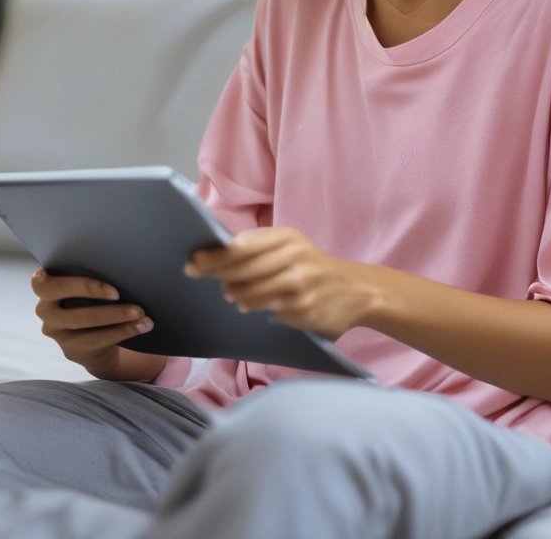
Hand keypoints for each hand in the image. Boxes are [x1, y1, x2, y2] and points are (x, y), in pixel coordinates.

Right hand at [31, 269, 164, 380]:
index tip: (113, 291)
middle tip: (136, 307)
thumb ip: (89, 270)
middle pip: (71, 313)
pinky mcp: (70, 348)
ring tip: (143, 317)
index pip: (45, 285)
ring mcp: (56, 332)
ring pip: (86, 329)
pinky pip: (96, 341)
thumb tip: (126, 258)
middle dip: (107, 311)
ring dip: (118, 322)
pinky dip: (122, 332)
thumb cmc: (89, 292)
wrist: (87, 329)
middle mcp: (45, 310)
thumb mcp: (83, 280)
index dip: (80, 287)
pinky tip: (141, 326)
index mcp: (45, 286)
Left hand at [185, 227, 378, 339]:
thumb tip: (216, 254)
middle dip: (216, 275)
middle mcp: (295, 257)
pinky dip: (256, 308)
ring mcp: (300, 285)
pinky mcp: (303, 309)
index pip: (242, 246)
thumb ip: (260, 248)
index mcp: (288, 237)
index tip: (192, 261)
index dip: (214, 255)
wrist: (357, 290)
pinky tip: (252, 306)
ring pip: (250, 293)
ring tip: (231, 294)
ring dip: (235, 294)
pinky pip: (267, 312)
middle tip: (196, 276)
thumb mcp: (292, 247)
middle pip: (242, 269)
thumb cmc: (314, 267)